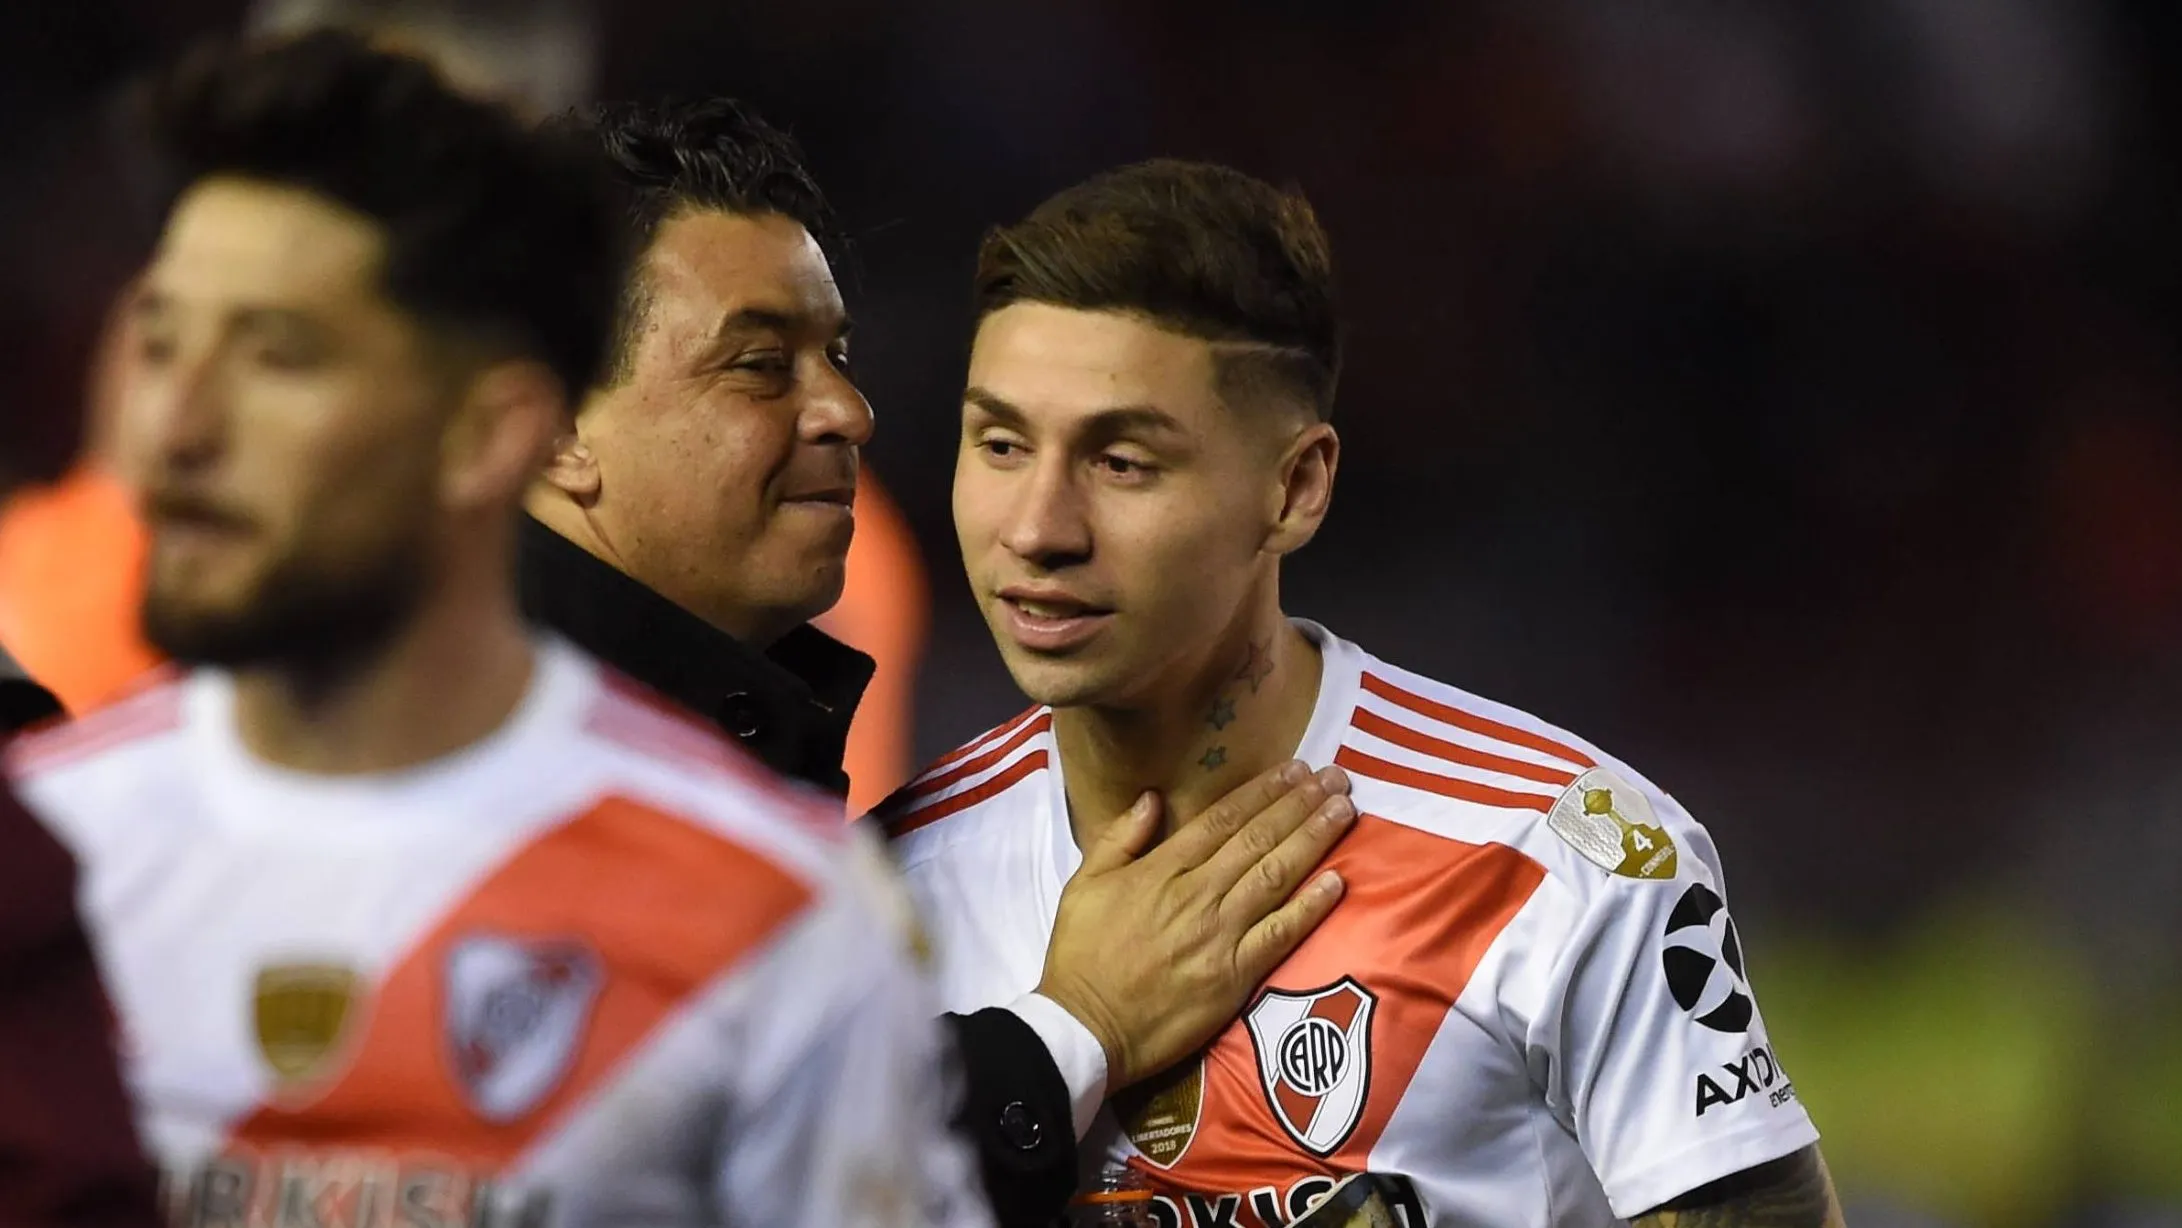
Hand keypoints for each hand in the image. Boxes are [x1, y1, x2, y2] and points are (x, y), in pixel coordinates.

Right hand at [1036, 760, 1353, 1090]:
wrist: (1086, 1028)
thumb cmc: (1081, 957)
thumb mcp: (1085, 884)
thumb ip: (1120, 837)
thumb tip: (1153, 797)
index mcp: (1161, 870)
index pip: (1222, 819)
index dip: (1262, 791)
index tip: (1293, 770)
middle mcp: (1197, 894)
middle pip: (1258, 839)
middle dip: (1299, 804)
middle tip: (1334, 778)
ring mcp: (1219, 934)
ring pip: (1276, 876)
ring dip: (1313, 839)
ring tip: (1343, 810)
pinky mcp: (1235, 975)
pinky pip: (1281, 934)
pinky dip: (1310, 907)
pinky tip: (1337, 882)